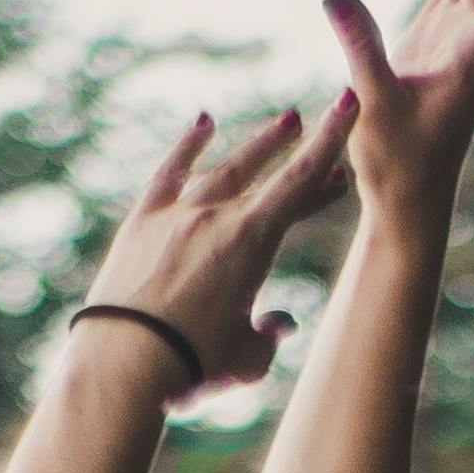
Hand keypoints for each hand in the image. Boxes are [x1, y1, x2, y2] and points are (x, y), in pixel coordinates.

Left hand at [78, 90, 359, 392]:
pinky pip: (171, 172)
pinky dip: (188, 146)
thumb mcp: (246, 360)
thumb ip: (268, 336)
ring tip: (285, 124)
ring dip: (259, 146)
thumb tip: (280, 324)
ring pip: (225, 167)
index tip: (348, 105)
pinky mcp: (143, 220)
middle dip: (303, 149)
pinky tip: (204, 123)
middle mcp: (217, 214)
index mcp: (252, 242)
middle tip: (325, 122)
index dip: (330, 141)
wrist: (125, 361)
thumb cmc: (193, 367)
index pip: (301, 181)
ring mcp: (178, 212)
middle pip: (270, 174)